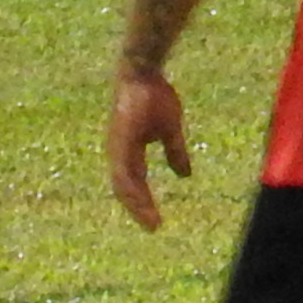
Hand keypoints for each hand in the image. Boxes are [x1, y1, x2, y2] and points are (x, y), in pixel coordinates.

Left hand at [105, 67, 189, 231]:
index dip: (144, 203)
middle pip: (125, 190)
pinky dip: (131, 188)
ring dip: (136, 205)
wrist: (143, 73)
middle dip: (140, 210)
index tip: (157, 222)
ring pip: (122, 185)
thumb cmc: (154, 97)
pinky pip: (122, 171)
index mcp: (130, 152)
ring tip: (151, 221)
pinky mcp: (118, 141)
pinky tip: (139, 199)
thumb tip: (185, 175)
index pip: (135, 184)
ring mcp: (117, 148)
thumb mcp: (170, 130)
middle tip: (155, 229)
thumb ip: (175, 153)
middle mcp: (120, 154)